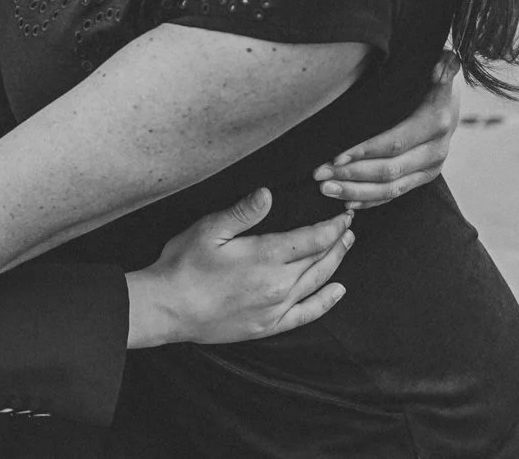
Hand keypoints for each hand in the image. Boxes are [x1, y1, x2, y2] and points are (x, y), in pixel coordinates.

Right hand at [125, 189, 350, 347]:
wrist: (169, 308)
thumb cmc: (184, 265)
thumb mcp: (209, 230)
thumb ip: (242, 212)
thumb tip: (268, 193)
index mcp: (265, 256)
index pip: (312, 238)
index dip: (331, 226)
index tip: (344, 215)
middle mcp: (278, 284)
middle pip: (320, 260)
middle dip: (337, 241)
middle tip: (349, 227)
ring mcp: (276, 307)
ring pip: (318, 283)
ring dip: (335, 264)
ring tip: (346, 247)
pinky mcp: (269, 325)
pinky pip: (308, 313)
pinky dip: (326, 301)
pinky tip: (337, 291)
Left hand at [314, 53, 459, 208]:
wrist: (448, 97)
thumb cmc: (426, 76)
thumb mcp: (433, 65)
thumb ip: (439, 65)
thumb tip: (446, 60)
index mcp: (437, 121)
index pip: (396, 142)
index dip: (364, 151)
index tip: (334, 156)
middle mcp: (437, 149)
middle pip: (390, 170)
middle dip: (352, 175)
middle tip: (319, 175)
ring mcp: (432, 167)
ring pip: (392, 188)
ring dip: (356, 191)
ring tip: (325, 189)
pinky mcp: (424, 177)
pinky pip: (396, 194)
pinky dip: (371, 200)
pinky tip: (347, 202)